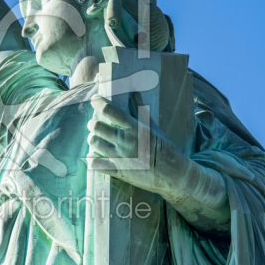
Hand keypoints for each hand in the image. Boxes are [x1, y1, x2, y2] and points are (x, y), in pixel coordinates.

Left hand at [87, 94, 229, 230]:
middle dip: (93, 123)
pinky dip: (92, 159)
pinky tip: (95, 156)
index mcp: (134, 128)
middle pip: (96, 126)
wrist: (172, 173)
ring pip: (94, 143)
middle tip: (94, 124)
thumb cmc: (164, 147)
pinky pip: (96, 164)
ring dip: (93, 139)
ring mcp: (120, 157)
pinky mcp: (118, 171)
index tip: (95, 100)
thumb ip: (141, 108)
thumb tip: (135, 91)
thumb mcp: (154, 126)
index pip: (110, 110)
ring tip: (96, 139)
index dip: (99, 102)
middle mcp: (125, 141)